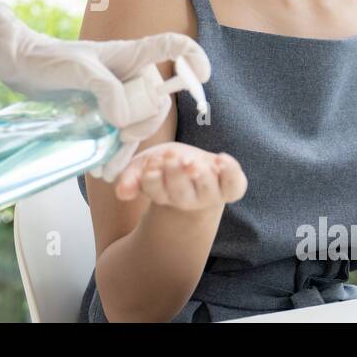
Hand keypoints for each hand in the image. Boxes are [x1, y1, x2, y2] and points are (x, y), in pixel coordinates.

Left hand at [0, 0, 210, 181]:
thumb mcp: (78, 69)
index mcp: (131, 55)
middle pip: (157, 101)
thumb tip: (123, 119)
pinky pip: (120, 137)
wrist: (22, 69)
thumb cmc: (51, 60)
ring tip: (110, 168)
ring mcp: (118, 97)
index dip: (192, 57)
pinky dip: (116, 154)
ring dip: (129, 148)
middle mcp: (131, 76)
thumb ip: (105, 89)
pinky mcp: (104, 114)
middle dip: (144, 123)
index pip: (172, 47)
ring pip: (139, 125)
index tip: (201, 75)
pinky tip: (104, 169)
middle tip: (122, 135)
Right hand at [113, 142, 245, 212]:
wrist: (195, 167)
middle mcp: (188, 199)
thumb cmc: (167, 165)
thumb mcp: (144, 165)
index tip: (152, 163)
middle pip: (181, 195)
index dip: (153, 179)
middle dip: (175, 175)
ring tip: (192, 161)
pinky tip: (221, 159)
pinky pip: (234, 186)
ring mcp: (210, 195)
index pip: (157, 191)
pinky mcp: (230, 188)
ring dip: (200, 176)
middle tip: (171, 157)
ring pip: (207, 191)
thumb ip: (130, 177)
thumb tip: (121, 192)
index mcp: (164, 195)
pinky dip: (230, 173)